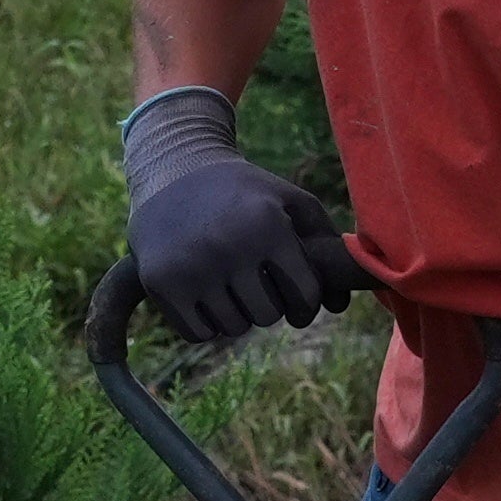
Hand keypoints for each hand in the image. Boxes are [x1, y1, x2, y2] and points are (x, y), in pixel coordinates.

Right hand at [118, 86, 349, 344]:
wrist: (174, 168)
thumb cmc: (242, 190)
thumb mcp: (289, 198)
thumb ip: (325, 242)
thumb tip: (340, 306)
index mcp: (267, 226)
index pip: (304, 296)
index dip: (305, 304)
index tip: (298, 300)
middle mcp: (229, 248)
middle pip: (268, 316)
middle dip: (268, 304)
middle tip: (257, 283)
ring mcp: (191, 267)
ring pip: (233, 327)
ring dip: (237, 313)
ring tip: (229, 284)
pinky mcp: (160, 282)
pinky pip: (198, 332)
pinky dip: (206, 323)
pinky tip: (205, 294)